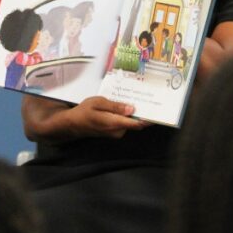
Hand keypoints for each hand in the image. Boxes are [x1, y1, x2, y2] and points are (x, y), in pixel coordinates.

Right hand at [22, 94, 148, 141]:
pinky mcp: (114, 132)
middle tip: (150, 98)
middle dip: (143, 113)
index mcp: (114, 123)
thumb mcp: (98, 103)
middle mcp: (117, 131)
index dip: (149, 118)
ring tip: (139, 99)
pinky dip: (128, 116)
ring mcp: (116, 133)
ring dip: (135, 114)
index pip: (137, 123)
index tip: (159, 111)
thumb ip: (115, 106)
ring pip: (131, 123)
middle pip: (136, 123)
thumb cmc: (84, 111)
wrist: (73, 124)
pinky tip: (127, 106)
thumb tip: (132, 109)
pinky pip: (125, 124)